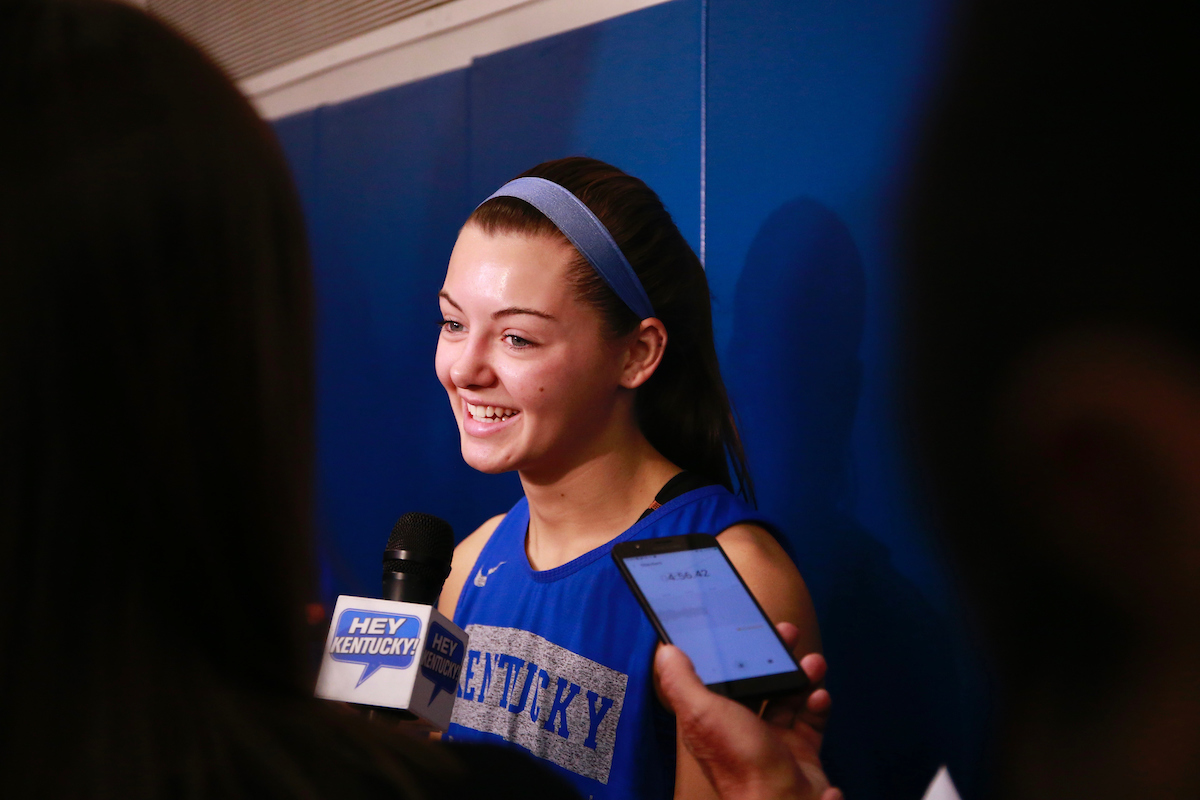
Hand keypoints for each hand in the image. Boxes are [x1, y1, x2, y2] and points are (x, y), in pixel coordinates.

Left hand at [654, 622, 840, 799]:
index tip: (744, 625)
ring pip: (787, 696)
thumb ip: (682, 681)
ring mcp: (771, 738)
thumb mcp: (703, 713)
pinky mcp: (798, 750)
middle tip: (787, 634)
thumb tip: (665, 652)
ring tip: (812, 664)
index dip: (731, 650)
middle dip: (773, 656)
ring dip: (801, 675)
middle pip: (756, 681)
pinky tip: (819, 695)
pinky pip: (810, 719)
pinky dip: (816, 704)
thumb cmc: (740, 763)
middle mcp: (739, 727)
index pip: (718, 675)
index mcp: (711, 717)